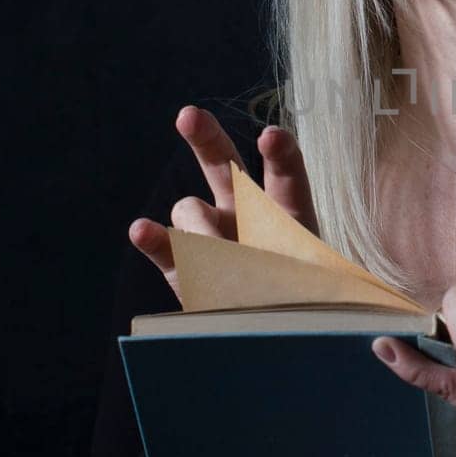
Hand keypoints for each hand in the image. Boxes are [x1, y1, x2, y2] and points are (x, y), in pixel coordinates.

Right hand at [129, 105, 318, 304]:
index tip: (271, 138)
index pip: (285, 175)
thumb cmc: (307, 305)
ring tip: (220, 257)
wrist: (282, 340)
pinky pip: (166, 246)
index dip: (280, 154)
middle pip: (223, 165)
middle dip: (206, 138)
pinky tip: (142, 231)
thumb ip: (287, 266)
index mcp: (288, 213)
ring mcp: (212, 237)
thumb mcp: (313, 284)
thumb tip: (249, 257)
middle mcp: (246, 214)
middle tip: (189, 117)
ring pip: (190, 209)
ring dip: (199, 226)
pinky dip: (154, 239)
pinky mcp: (186, 267)